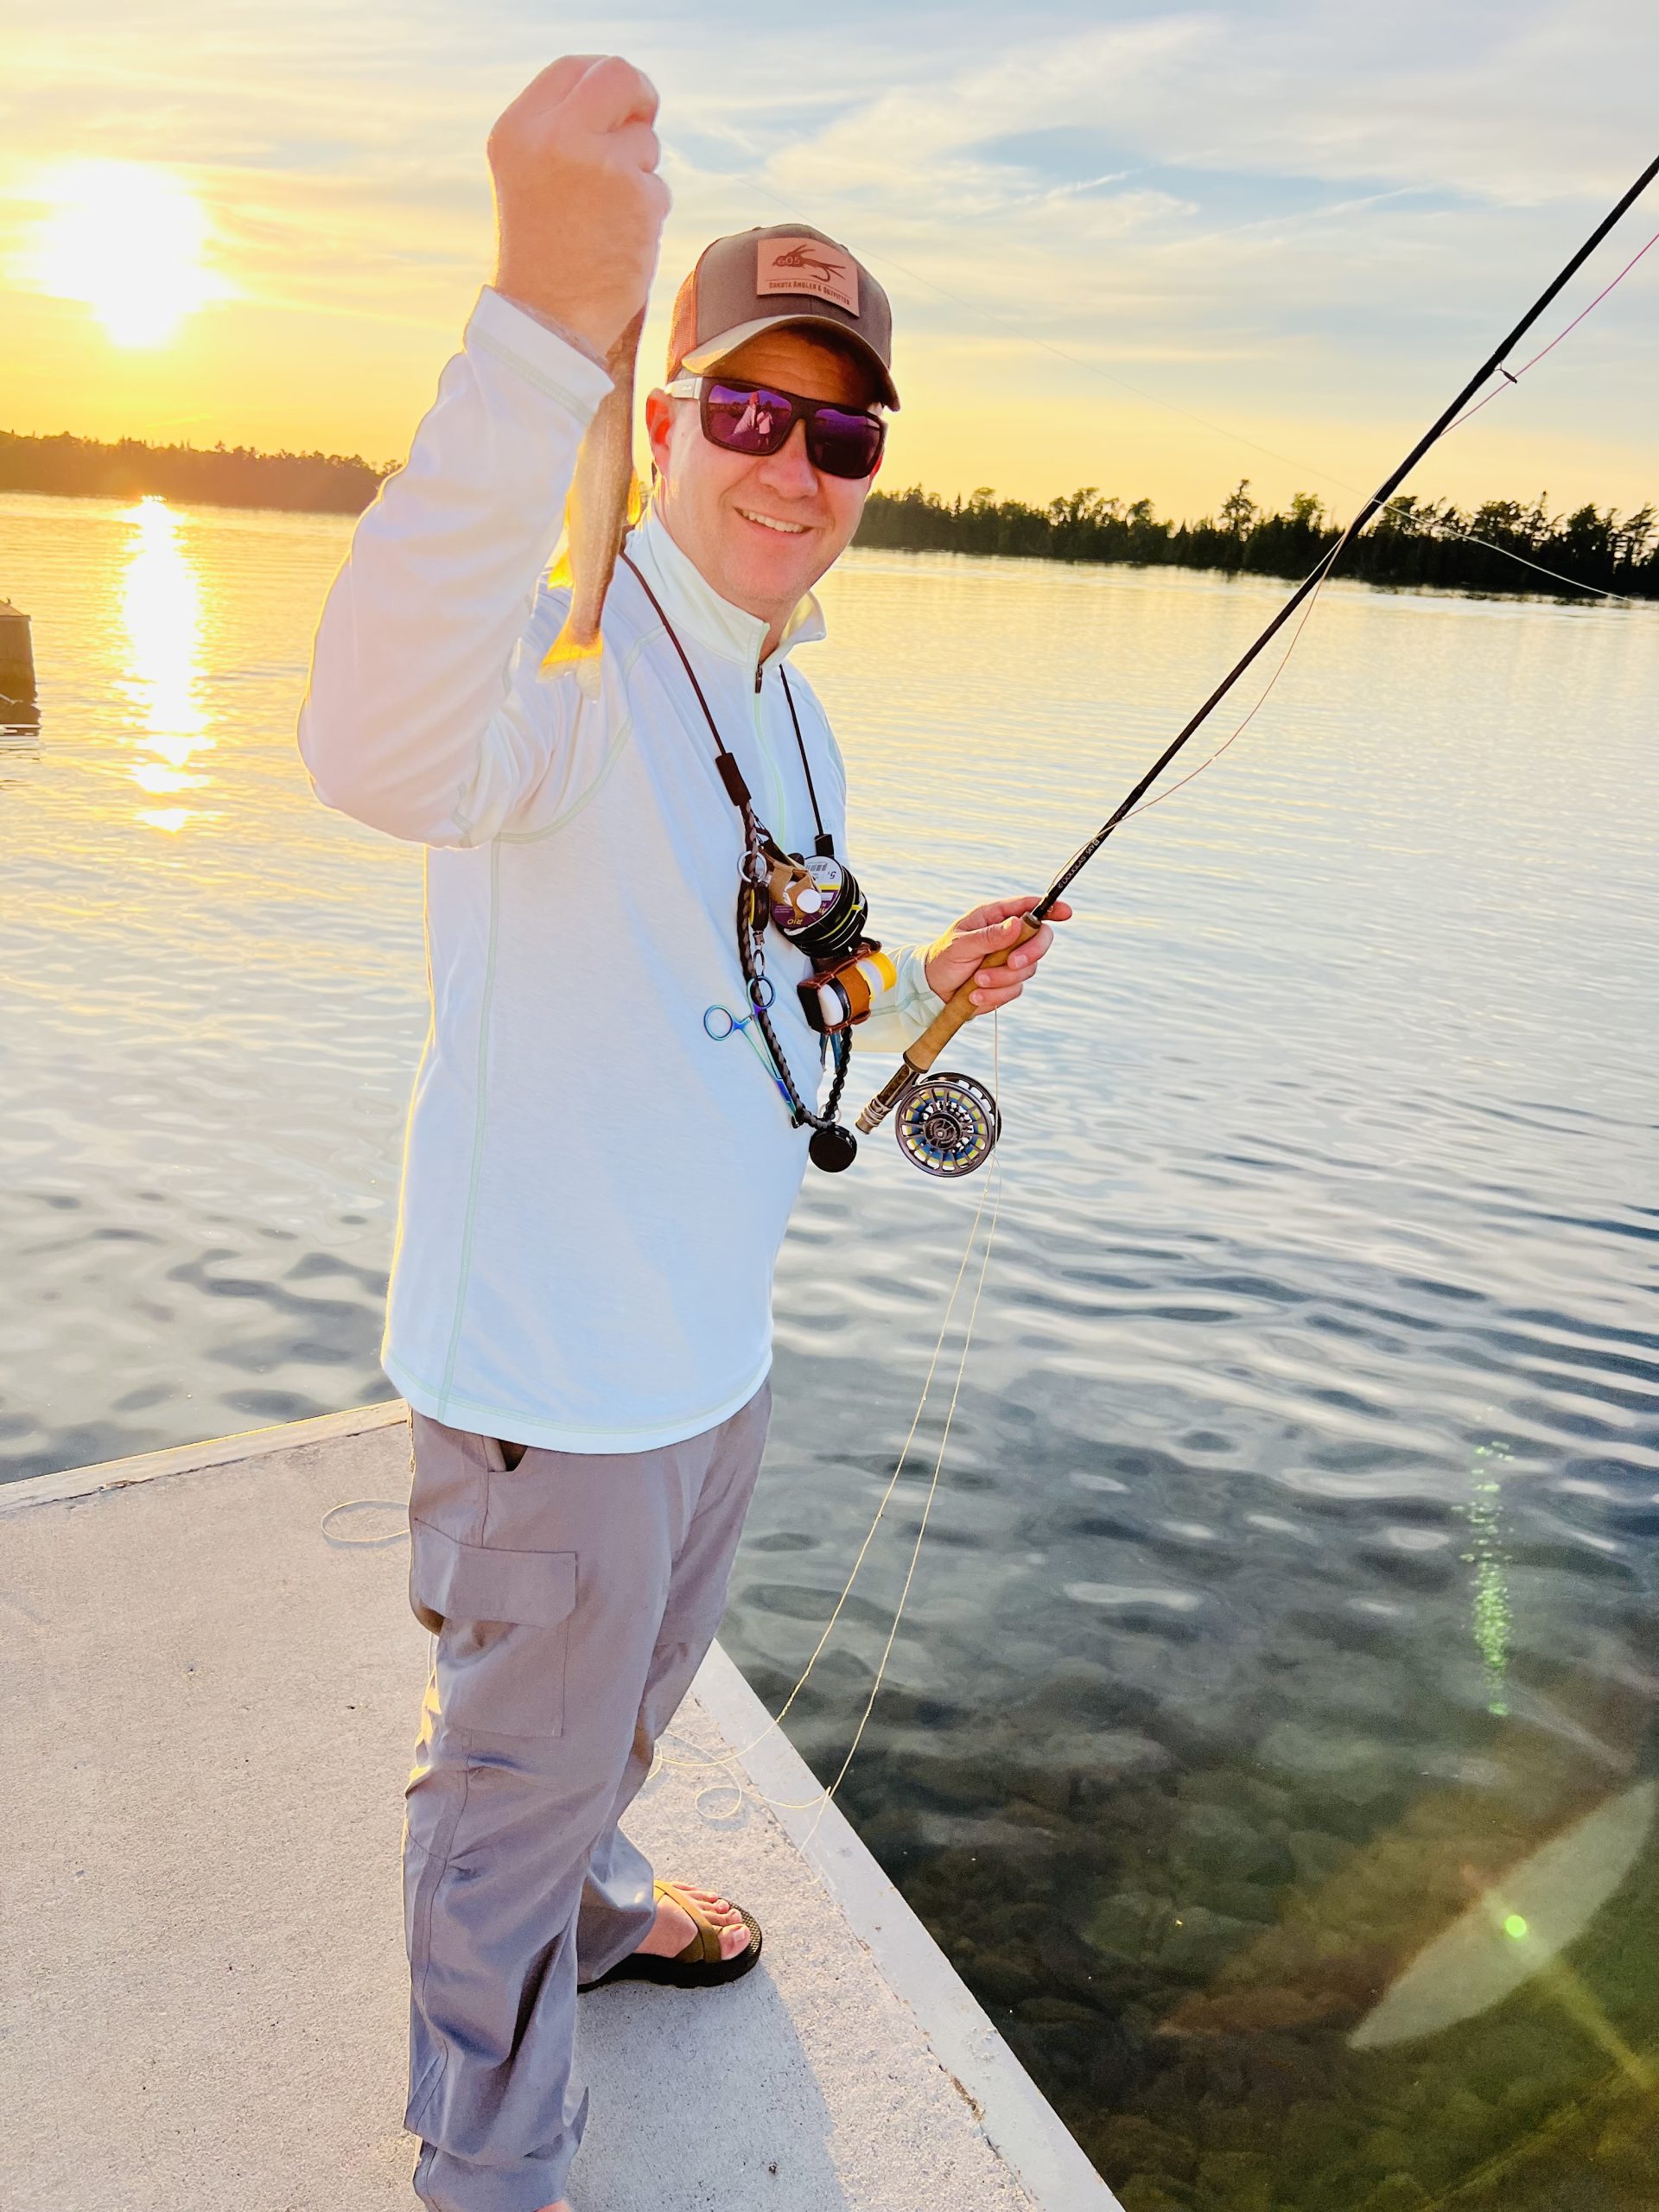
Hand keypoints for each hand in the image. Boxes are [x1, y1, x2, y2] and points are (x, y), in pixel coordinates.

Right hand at [488, 55, 669, 356]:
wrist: (545, 321)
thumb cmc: (540, 252)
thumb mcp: (528, 175)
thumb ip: (562, 133)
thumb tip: (622, 104)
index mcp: (520, 129)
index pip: (573, 69)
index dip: (603, 81)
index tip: (618, 102)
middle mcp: (557, 137)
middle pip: (620, 78)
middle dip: (639, 98)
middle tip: (643, 122)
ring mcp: (600, 165)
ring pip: (645, 142)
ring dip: (639, 174)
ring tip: (605, 218)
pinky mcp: (638, 198)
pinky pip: (659, 190)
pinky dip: (647, 215)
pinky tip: (619, 243)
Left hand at [922, 895, 1071, 1011]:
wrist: (932, 990)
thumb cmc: (942, 958)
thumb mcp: (960, 944)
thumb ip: (989, 935)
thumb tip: (1018, 924)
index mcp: (995, 917)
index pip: (1029, 908)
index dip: (1051, 908)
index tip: (1065, 913)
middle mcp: (1008, 937)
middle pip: (1041, 939)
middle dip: (1030, 952)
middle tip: (1012, 963)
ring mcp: (1010, 960)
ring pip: (1028, 969)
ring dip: (1002, 979)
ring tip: (976, 981)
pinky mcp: (1007, 983)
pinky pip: (1015, 990)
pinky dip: (995, 995)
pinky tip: (974, 994)